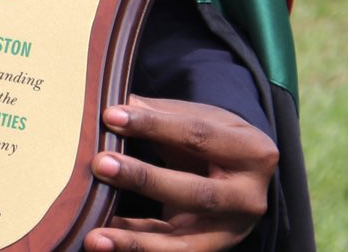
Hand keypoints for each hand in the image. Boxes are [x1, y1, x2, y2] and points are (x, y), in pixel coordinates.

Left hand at [82, 94, 276, 251]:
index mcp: (252, 153)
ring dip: (135, 240)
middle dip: (145, 179)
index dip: (154, 125)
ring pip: (183, 244)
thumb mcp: (201, 119)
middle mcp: (248, 198)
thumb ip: (159, 114)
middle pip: (195, 192)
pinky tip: (102, 238)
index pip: (198, 136)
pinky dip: (134, 245)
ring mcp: (230, 232)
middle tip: (100, 165)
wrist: (245, 178)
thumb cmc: (217, 141)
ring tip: (95, 237)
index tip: (112, 116)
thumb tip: (112, 110)